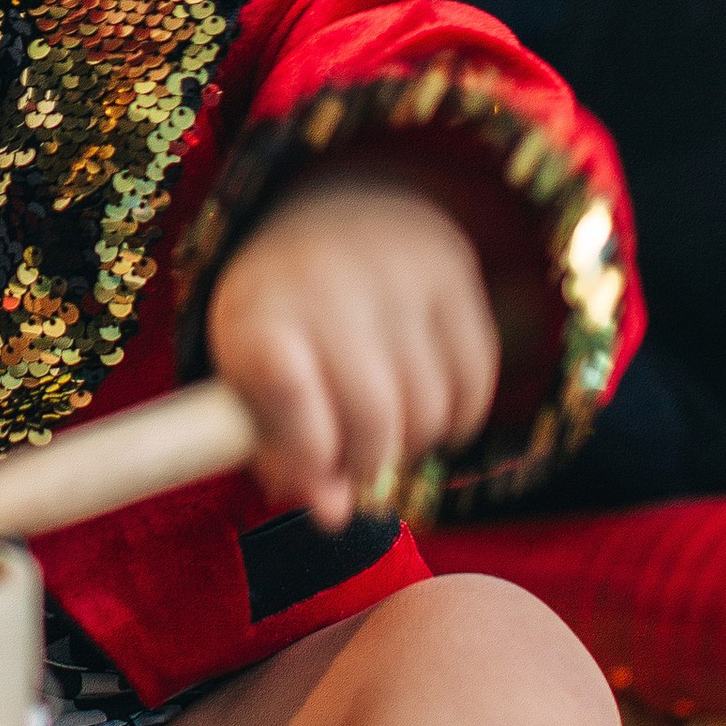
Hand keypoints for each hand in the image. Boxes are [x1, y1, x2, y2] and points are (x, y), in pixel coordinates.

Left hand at [207, 163, 498, 528]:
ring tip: (383, 429)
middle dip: (363, 465)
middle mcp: (327, 282)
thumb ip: (283, 454)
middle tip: (351, 463)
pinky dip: (454, 419)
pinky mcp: (454, 270)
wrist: (331, 209)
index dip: (303, 451)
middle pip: (372, 419)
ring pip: (429, 412)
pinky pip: (475, 385)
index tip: (312, 483)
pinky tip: (424, 406)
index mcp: (257, 311)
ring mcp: (397, 272)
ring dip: (409, 446)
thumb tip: (334, 516)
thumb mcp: (250, 380)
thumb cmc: (283, 320)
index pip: (282, 386)